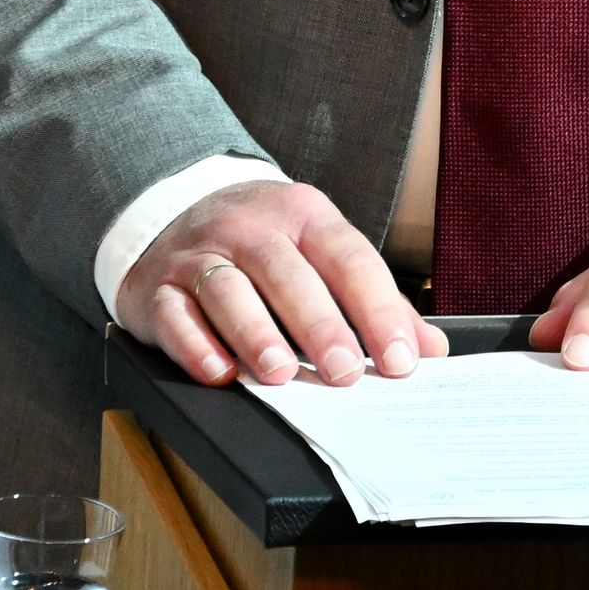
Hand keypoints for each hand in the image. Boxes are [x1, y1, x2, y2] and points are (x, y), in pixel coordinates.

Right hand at [118, 179, 447, 388]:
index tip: (401, 360)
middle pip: (287, 273)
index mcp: (303, 216)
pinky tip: (219, 373)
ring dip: (254, 333)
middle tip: (344, 374)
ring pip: (227, 289)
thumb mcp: (320, 254)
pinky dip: (195, 345)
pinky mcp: (158, 287)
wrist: (174, 215)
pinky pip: (174, 314)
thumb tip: (430, 350)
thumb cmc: (265, 248)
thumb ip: (373, 301)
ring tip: (279, 374)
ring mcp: (199, 254)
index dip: (377, 310)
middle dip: (319, 325)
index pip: (348, 258)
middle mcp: (249, 228)